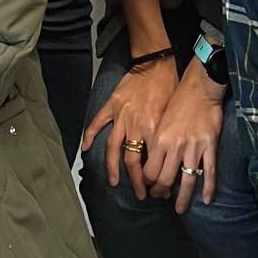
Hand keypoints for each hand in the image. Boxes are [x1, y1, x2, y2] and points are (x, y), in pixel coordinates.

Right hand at [81, 55, 176, 201]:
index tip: (157, 190)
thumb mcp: (173, 116)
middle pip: (131, 161)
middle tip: (140, 194)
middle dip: (136, 181)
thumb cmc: (169, 87)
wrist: (155, 63)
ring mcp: (121, 116)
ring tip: (114, 182)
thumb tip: (168, 161)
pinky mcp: (112, 105)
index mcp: (153, 129)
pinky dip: (89, 135)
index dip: (153, 180)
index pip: (151, 162)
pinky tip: (84, 148)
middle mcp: (136, 125)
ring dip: (112, 168)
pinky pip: (97, 122)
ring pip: (113, 148)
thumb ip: (166, 138)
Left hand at [145, 64, 221, 210]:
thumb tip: (152, 160)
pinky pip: (209, 172)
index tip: (149, 186)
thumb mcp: (160, 118)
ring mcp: (193, 147)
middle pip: (165, 179)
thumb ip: (157, 140)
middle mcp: (174, 146)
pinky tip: (207, 199)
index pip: (149, 170)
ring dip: (182, 199)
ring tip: (180, 209)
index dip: (148, 182)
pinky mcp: (209, 146)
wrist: (200, 86)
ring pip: (186, 181)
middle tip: (161, 198)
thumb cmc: (178, 100)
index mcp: (159, 138)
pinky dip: (208, 187)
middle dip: (161, 192)